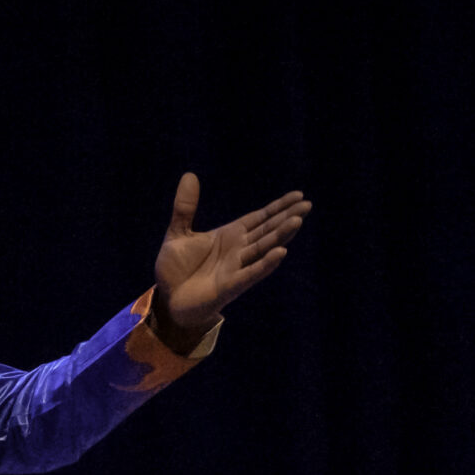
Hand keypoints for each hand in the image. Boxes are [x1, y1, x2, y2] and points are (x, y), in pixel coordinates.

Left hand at [151, 174, 310, 348]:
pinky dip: (265, 264)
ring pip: (263, 249)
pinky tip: (280, 252)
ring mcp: (236, 268)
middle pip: (267, 231)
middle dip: (286, 217)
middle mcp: (238, 251)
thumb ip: (185, 207)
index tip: (298, 196)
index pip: (259, 218)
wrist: (167, 300)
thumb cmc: (175, 270)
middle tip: (307, 205)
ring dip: (280, 236)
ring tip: (297, 221)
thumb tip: (189, 175)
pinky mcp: (230, 286)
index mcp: (229, 236)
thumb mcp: (178, 233)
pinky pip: (251, 273)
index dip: (278, 207)